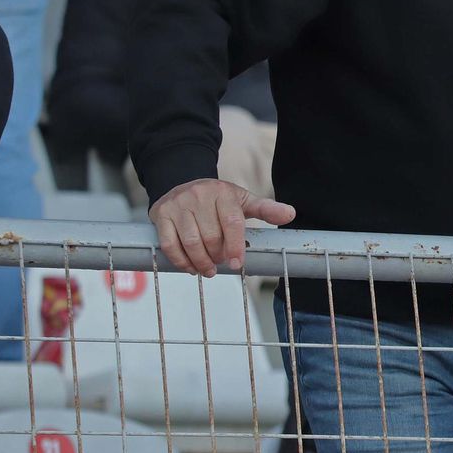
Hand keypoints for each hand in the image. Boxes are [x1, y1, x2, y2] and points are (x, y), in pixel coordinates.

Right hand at [149, 178, 295, 276]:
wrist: (182, 181)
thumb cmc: (217, 199)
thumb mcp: (243, 200)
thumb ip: (266, 209)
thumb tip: (291, 214)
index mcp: (224, 193)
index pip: (232, 223)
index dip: (235, 246)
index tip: (238, 264)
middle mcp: (200, 196)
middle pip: (211, 236)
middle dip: (218, 256)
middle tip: (221, 265)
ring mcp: (178, 204)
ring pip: (190, 242)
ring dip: (200, 262)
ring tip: (208, 270)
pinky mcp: (161, 213)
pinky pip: (169, 244)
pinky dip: (180, 260)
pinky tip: (190, 267)